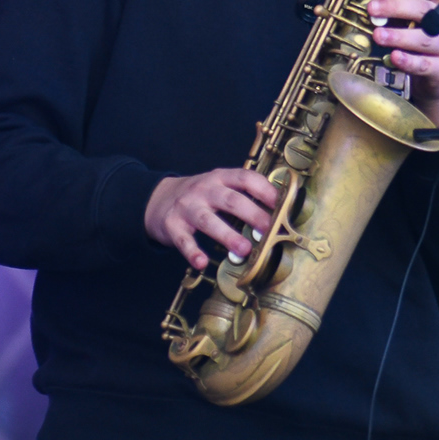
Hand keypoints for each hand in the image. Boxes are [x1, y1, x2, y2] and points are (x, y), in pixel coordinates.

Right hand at [146, 168, 280, 270]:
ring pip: (208, 220)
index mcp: (220, 178)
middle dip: (251, 214)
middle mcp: (203, 190)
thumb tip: (277, 213)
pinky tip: (202, 262)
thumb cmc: (199, 196)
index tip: (280, 203)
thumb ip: (242, 195)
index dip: (264, 189)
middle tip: (268, 229)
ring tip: (243, 249)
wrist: (158, 200)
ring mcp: (186, 207)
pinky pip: (183, 240)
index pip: (245, 178)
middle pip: (230, 200)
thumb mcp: (218, 186)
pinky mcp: (172, 226)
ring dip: (227, 234)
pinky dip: (192, 252)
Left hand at [366, 0, 438, 122]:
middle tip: (372, 9)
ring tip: (377, 34)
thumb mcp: (411, 24)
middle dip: (396, 7)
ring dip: (398, 35)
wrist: (438, 79)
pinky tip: (394, 56)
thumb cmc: (420, 45)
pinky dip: (407, 60)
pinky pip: (424, 64)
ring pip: (424, 38)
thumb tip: (374, 4)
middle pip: (425, 9)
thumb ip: (397, 13)